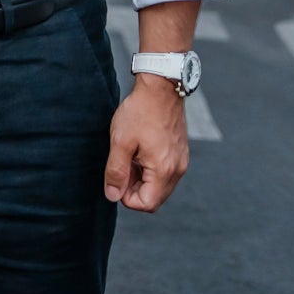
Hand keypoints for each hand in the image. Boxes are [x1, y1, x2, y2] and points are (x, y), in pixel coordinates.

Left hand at [103, 74, 189, 212]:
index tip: (116, 179)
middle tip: (120, 166)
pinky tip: (138, 151)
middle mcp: (178, 170)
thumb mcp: (120, 142)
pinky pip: (165, 173)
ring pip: (159, 186)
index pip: (147, 204)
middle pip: (155, 198)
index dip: (126, 198)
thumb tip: (112, 195)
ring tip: (128, 156)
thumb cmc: (140, 112)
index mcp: (164, 171)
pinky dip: (150, 170)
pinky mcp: (180, 153)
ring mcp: (181, 161)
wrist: (161, 88)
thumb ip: (116, 171)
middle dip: (134, 189)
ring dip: (141, 179)